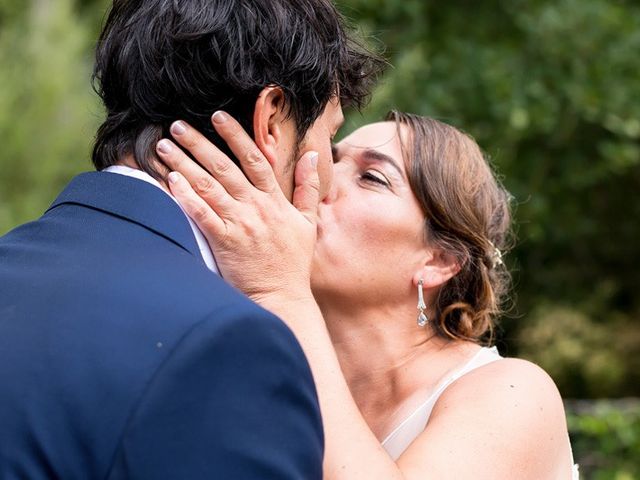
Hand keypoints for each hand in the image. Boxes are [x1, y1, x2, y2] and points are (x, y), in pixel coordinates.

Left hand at [155, 112, 320, 302]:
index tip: (218, 116)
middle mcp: (256, 207)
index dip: (236, 136)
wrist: (282, 297)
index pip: (254, 159)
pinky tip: (169, 180)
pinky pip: (201, 214)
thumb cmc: (293, 262)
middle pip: (224, 167)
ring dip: (184, 163)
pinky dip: (186, 196)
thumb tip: (312, 156)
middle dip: (199, 143)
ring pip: (208, 186)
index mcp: (274, 200)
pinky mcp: (224, 242)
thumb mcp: (307, 222)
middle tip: (178, 125)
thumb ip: (308, 188)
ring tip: (164, 147)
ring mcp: (239, 224)